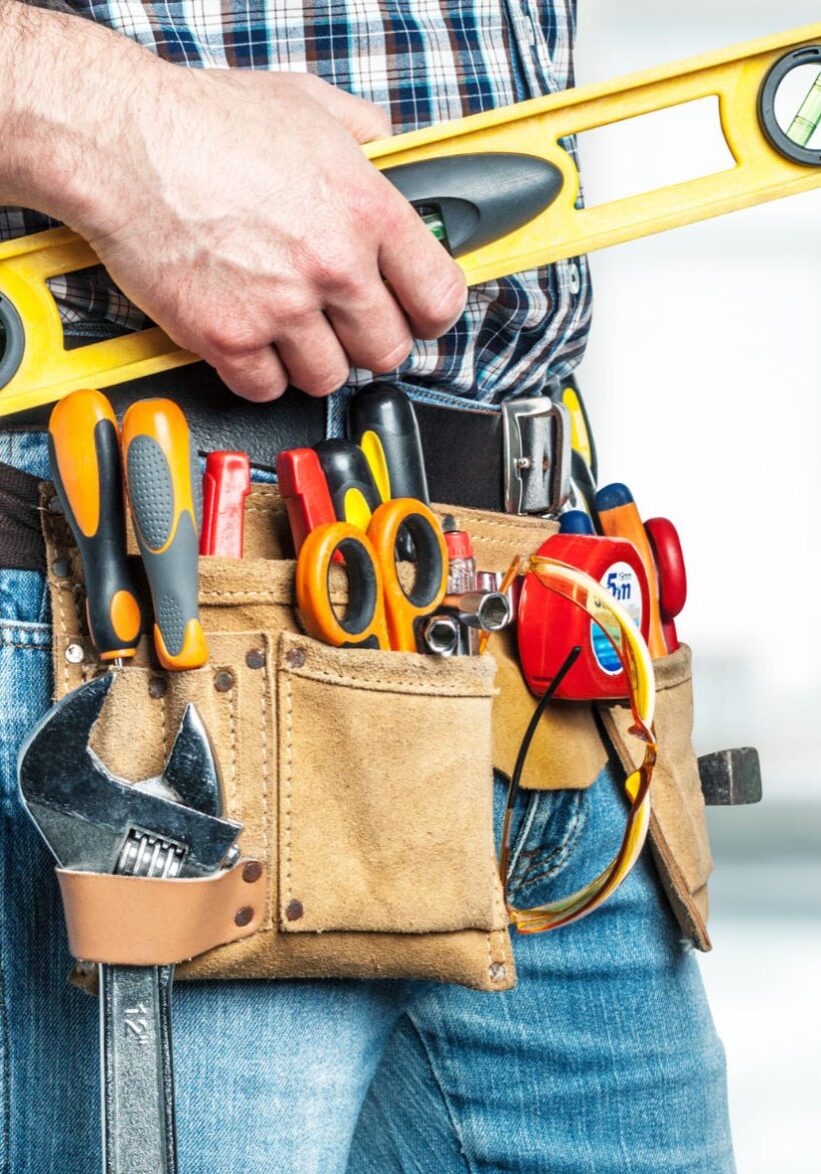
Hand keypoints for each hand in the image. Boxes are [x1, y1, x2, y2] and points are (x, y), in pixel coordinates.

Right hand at [75, 69, 466, 400]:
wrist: (126, 143)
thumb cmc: (206, 122)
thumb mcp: (307, 103)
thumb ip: (364, 133)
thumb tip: (389, 148)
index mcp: (366, 211)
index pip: (438, 297)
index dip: (431, 314)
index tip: (418, 316)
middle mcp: (333, 266)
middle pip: (386, 350)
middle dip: (367, 342)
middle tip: (344, 324)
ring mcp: (282, 309)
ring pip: (327, 377)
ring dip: (312, 360)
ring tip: (288, 328)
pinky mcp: (229, 338)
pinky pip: (266, 388)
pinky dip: (258, 373)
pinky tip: (248, 338)